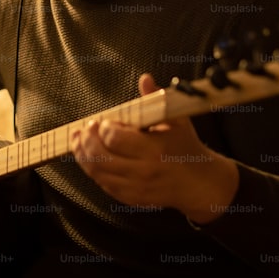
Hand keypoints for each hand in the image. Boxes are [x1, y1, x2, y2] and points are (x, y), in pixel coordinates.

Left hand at [70, 74, 239, 224]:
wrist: (200, 183)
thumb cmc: (186, 147)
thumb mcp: (176, 120)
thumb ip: (156, 100)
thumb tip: (145, 79)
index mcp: (154, 149)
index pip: (115, 138)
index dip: (103, 127)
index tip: (102, 121)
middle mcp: (143, 171)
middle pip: (100, 157)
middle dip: (86, 140)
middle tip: (84, 129)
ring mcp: (136, 187)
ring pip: (98, 172)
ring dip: (83, 155)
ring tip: (78, 141)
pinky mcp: (132, 198)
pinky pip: (104, 185)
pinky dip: (93, 171)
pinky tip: (90, 159)